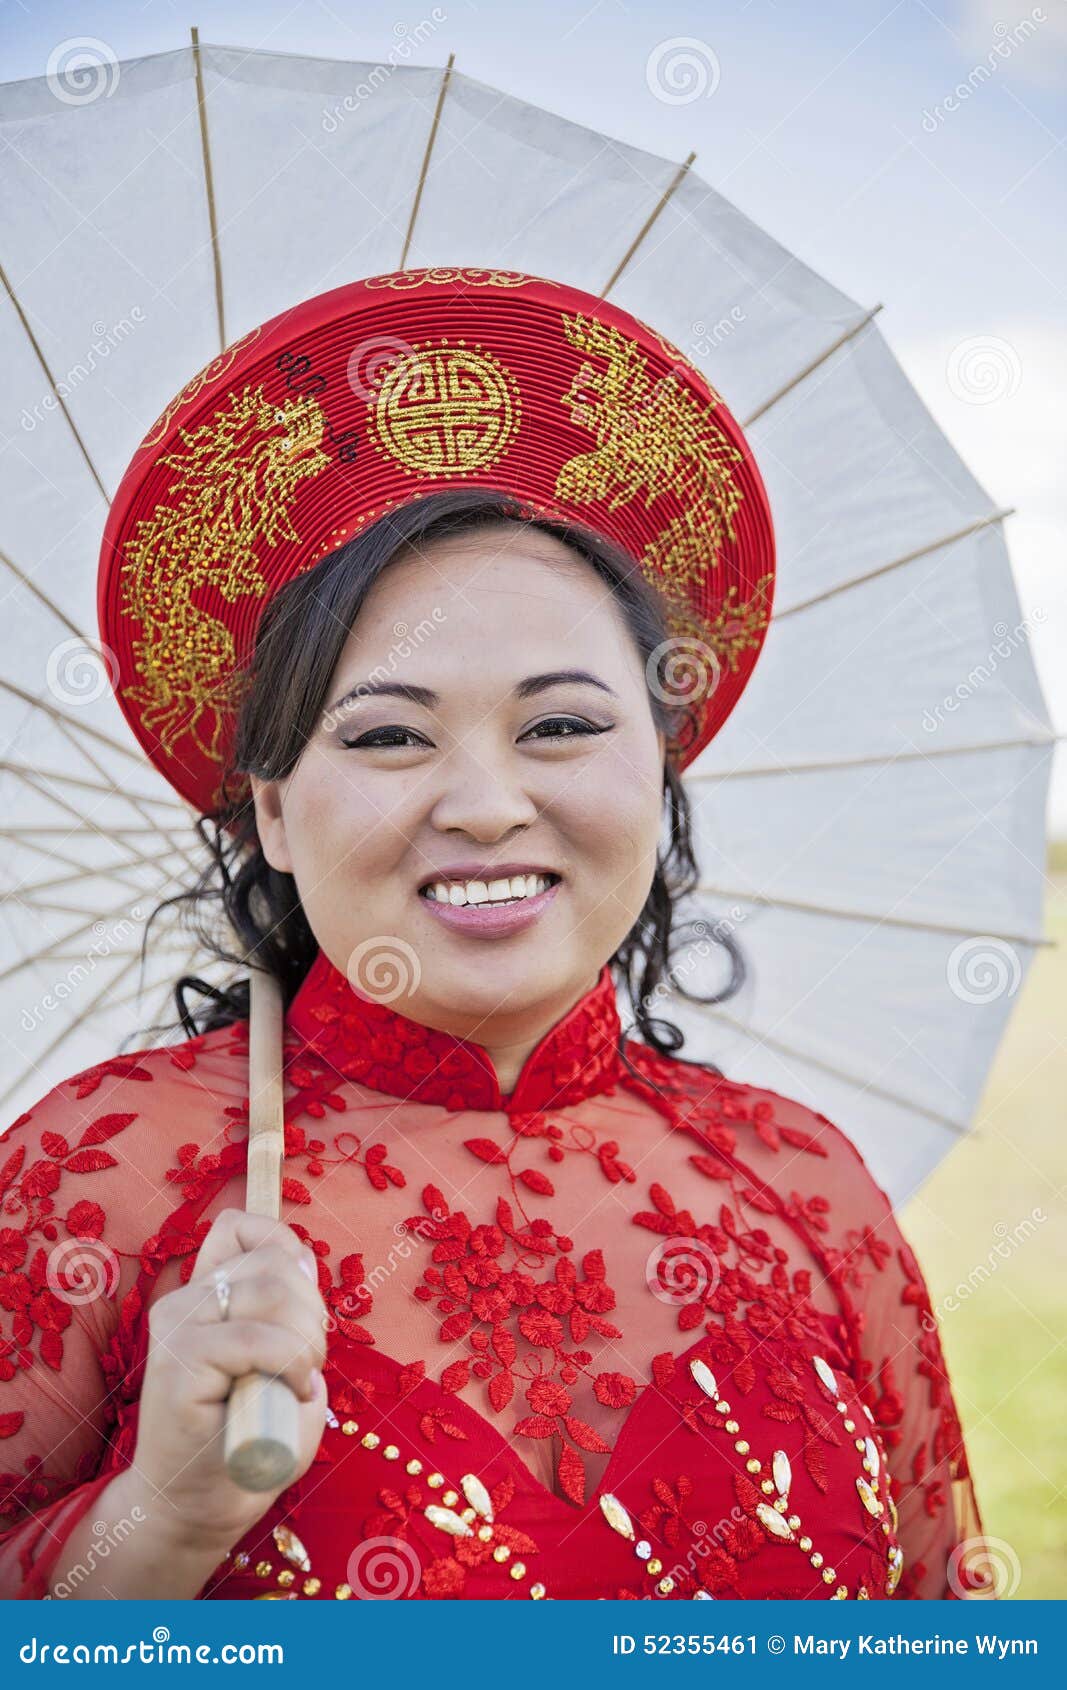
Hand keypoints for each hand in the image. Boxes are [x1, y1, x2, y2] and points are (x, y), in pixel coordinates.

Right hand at [128, 1207, 328, 1553]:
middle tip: (310, 1362)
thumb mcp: (283, 1354)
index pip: (242, 1227)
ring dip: (308, 1337)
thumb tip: (299, 1257)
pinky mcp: (178, 1364)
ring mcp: (176, 1328)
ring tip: (302, 1378)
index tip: (303, 1306)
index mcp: (204, 1292)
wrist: (201, 1508)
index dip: (287, 1250)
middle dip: (314, 1309)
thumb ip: (287, 1302)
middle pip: (274, 1260)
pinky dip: (293, 1362)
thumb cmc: (250, 1434)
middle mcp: (184, 1300)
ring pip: (271, 1290)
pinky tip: (295, 1393)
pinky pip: (257, 1339)